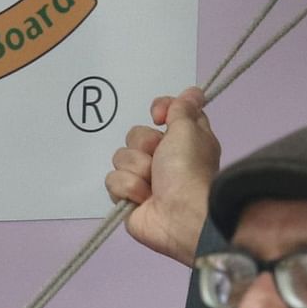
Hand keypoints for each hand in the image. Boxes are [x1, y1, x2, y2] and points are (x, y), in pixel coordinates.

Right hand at [103, 87, 218, 265]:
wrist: (181, 215)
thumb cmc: (189, 170)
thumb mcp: (190, 130)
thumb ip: (184, 107)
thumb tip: (193, 92)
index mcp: (184, 140)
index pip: (165, 112)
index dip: (161, 110)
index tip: (160, 117)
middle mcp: (165, 158)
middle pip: (136, 135)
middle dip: (145, 145)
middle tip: (160, 159)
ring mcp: (145, 179)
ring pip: (121, 157)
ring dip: (138, 169)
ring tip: (154, 183)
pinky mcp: (128, 199)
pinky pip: (113, 180)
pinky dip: (129, 188)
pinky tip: (144, 198)